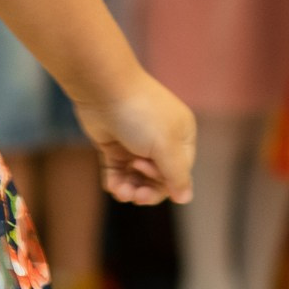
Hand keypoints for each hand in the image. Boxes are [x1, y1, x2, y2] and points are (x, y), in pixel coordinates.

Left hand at [72, 71, 195, 206]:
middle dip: (146, 190)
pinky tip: (113, 185)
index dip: (164, 182)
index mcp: (181, 137)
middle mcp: (160, 141)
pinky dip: (116, 181)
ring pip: (137, 178)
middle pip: (158, 179)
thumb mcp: (165, 145)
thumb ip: (177, 175)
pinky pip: (118, 172)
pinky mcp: (114, 146)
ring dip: (130, 189)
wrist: (103, 89)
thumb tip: (185, 199)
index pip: (179, 173)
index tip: (146, 172)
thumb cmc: (140, 114)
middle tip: (134, 195)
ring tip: (120, 191)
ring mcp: (136, 144)